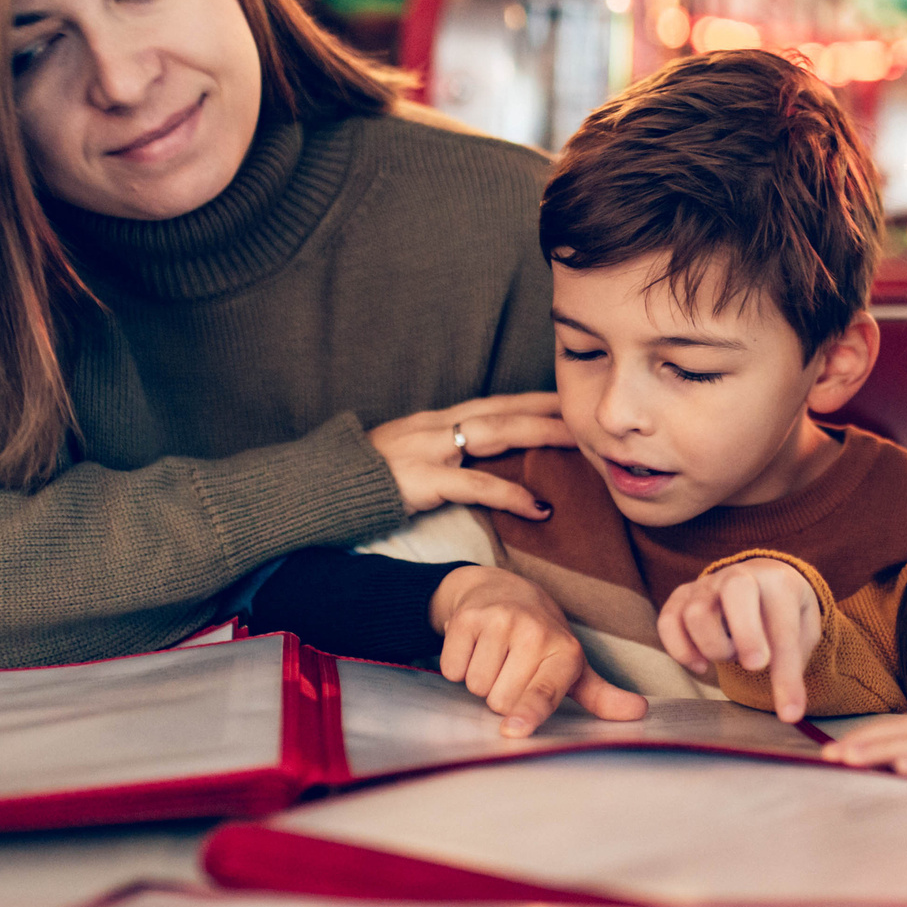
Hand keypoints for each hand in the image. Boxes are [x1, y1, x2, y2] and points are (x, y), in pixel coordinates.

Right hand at [369, 393, 574, 518]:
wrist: (318, 487)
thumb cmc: (358, 480)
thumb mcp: (402, 457)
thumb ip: (434, 455)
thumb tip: (464, 463)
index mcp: (433, 422)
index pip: (492, 404)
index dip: (531, 400)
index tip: (566, 399)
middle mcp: (436, 426)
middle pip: (503, 409)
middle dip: (548, 409)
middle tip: (587, 414)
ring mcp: (429, 449)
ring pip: (497, 432)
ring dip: (541, 434)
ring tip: (579, 444)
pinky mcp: (423, 479)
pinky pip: (476, 485)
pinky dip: (511, 495)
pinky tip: (538, 507)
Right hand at [431, 566, 644, 735]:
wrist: (501, 589)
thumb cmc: (540, 639)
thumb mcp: (573, 666)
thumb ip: (601, 695)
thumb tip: (639, 712)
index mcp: (565, 651)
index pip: (544, 691)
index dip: (529, 711)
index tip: (514, 731)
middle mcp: (534, 633)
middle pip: (501, 702)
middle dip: (500, 696)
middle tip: (510, 670)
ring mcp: (500, 621)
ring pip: (476, 687)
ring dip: (479, 680)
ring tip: (493, 657)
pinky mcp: (468, 618)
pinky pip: (452, 669)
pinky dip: (456, 665)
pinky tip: (473, 647)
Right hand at [657, 560, 821, 722]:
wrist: (761, 580)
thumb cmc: (784, 613)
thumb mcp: (804, 628)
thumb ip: (795, 657)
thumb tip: (788, 706)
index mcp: (778, 582)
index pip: (783, 628)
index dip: (786, 674)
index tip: (790, 712)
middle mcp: (740, 576)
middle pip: (735, 590)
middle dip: (746, 634)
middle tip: (755, 667)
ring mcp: (707, 585)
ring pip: (696, 613)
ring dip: (714, 647)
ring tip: (731, 656)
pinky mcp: (681, 596)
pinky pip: (668, 621)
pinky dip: (680, 650)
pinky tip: (702, 664)